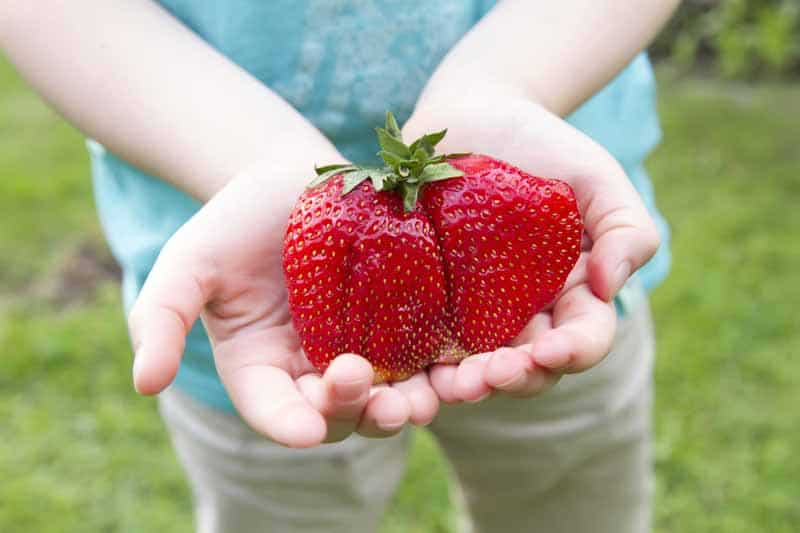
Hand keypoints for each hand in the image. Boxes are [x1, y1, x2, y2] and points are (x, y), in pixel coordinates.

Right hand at [127, 163, 438, 447]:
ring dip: (415, 404)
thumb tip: (145, 384)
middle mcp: (316, 373)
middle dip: (363, 414)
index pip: (275, 410)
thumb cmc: (233, 222)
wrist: (290, 182)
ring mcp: (366, 351)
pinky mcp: (408, 324)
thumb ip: (162, 318)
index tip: (304, 428)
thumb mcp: (189, 264)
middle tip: (384, 404)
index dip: (288, 423)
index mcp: (263, 371)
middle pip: (342, 413)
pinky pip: (430, 355)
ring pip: (393, 394)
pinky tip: (469, 362)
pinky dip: (449, 367)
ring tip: (429, 397)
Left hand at [403, 94, 659, 401]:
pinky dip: (414, 359)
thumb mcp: (598, 178)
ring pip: (472, 365)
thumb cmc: (545, 146)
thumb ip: (626, 228)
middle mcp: (521, 315)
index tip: (552, 349)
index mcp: (569, 297)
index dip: (572, 352)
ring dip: (464, 384)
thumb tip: (609, 286)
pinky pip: (417, 337)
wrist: (475, 115)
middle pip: (526, 368)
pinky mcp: (424, 299)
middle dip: (514, 379)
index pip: (581, 340)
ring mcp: (469, 311)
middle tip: (491, 376)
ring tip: (450, 385)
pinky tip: (402, 363)